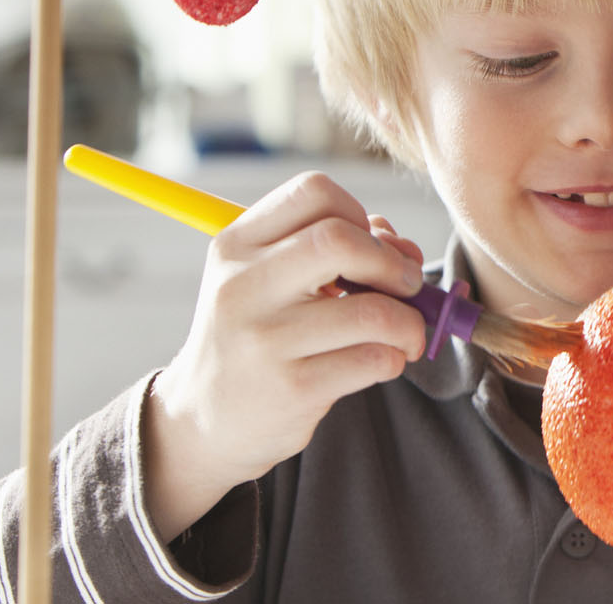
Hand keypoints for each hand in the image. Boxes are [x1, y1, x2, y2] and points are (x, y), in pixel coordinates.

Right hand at [142, 172, 429, 538]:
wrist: (203, 421)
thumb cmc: (257, 335)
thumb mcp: (270, 281)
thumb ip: (335, 248)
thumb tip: (404, 250)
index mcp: (235, 245)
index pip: (313, 191)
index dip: (358, 212)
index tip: (367, 245)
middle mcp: (242, 286)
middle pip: (341, 240)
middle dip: (392, 262)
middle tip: (406, 286)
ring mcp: (265, 340)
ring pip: (373, 311)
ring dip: (409, 321)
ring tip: (405, 332)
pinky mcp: (292, 389)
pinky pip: (374, 359)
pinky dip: (396, 356)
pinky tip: (384, 360)